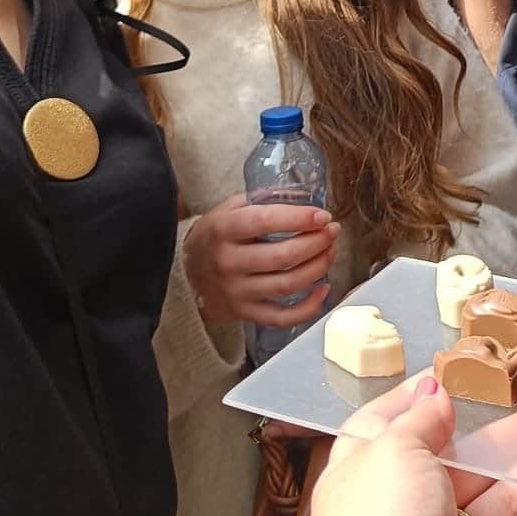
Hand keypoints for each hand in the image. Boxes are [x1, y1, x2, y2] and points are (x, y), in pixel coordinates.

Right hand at [184, 193, 339, 328]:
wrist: (184, 275)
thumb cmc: (215, 236)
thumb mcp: (229, 209)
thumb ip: (261, 201)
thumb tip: (303, 198)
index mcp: (223, 230)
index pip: (265, 221)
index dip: (298, 218)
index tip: (322, 215)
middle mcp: (228, 262)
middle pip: (283, 256)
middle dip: (316, 242)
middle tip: (332, 231)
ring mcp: (236, 292)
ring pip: (287, 285)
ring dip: (318, 267)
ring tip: (330, 251)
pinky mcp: (244, 313)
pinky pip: (282, 317)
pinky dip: (308, 307)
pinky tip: (323, 289)